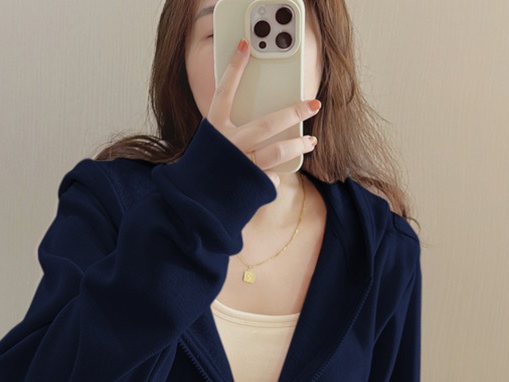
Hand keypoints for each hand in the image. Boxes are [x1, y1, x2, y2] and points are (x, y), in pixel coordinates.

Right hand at [207, 37, 320, 189]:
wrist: (195, 209)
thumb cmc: (206, 174)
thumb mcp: (212, 147)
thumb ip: (231, 134)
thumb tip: (261, 125)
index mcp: (214, 131)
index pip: (224, 93)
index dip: (234, 68)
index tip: (246, 45)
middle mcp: (229, 146)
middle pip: (267, 124)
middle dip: (293, 113)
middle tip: (312, 104)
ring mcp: (243, 166)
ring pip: (278, 151)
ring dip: (298, 145)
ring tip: (311, 142)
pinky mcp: (253, 186)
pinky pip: (272, 177)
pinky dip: (274, 176)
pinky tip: (272, 176)